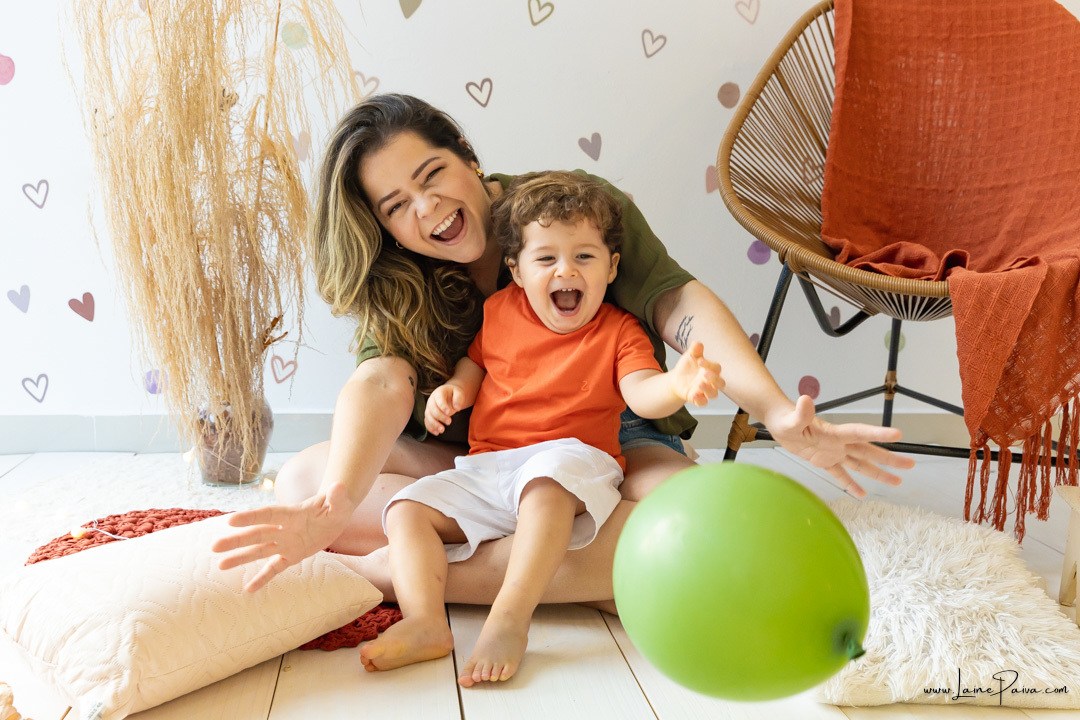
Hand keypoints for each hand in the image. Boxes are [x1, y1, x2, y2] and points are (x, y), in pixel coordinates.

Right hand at [211, 482, 354, 592]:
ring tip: (220, 565)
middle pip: (257, 534)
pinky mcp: (291, 555)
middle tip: (214, 547)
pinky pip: (275, 568)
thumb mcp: (340, 502)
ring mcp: (285, 543)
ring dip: (241, 558)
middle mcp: (284, 529)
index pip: (269, 515)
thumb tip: (339, 486)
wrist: (335, 514)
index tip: (230, 520)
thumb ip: (337, 496)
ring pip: (260, 551)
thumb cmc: (336, 505)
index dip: (251, 517)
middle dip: (236, 541)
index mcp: (292, 513)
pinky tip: (248, 589)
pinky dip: (263, 578)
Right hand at [425, 384, 466, 434]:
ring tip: (442, 430)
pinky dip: (430, 428)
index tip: (449, 412)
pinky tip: (436, 433)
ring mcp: (429, 408)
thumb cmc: (454, 394)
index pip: (439, 399)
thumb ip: (458, 399)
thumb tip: (457, 408)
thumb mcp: (459, 393)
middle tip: (449, 422)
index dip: (443, 406)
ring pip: (428, 416)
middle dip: (440, 416)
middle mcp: (432, 400)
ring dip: (434, 424)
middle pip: (432, 409)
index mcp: (439, 393)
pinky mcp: (429, 415)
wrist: (449, 394)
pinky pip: (427, 421)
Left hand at [671, 342, 723, 406]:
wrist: (676, 379)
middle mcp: (711, 382)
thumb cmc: (688, 367)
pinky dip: (700, 400)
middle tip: (706, 374)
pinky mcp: (698, 399)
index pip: (716, 368)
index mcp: (711, 370)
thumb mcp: (690, 357)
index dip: (710, 365)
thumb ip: (695, 351)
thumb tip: (697, 343)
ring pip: (713, 394)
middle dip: (715, 379)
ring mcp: (705, 391)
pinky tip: (693, 395)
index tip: (699, 361)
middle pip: (721, 383)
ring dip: (708, 390)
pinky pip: (703, 403)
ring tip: (699, 384)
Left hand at [764, 395, 915, 496]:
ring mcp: (833, 452)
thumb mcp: (791, 418)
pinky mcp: (824, 461)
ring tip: (898, 482)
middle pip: (869, 451)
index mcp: (834, 432)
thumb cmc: (785, 418)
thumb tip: (805, 399)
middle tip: (910, 464)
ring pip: (861, 464)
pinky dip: (851, 484)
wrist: (779, 422)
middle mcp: (839, 442)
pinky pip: (840, 474)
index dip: (878, 433)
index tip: (898, 434)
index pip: (860, 433)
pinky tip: (862, 494)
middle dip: (890, 458)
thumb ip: (801, 412)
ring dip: (879, 472)